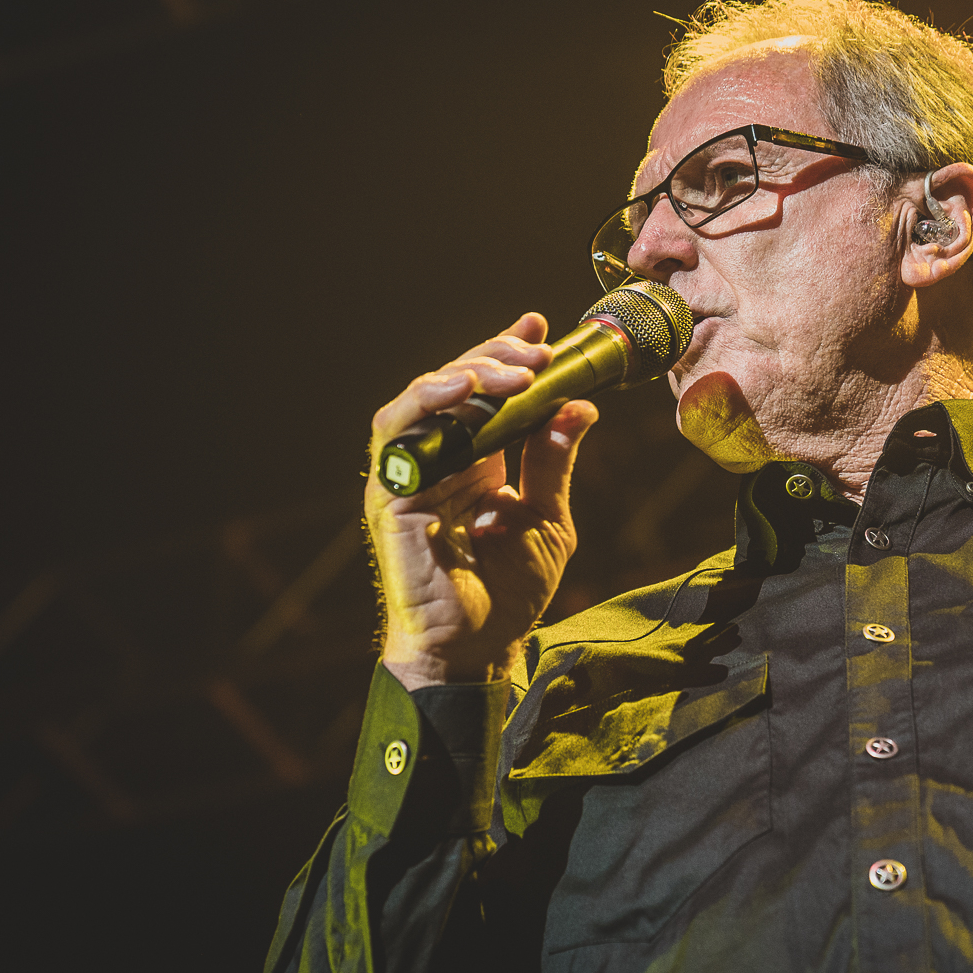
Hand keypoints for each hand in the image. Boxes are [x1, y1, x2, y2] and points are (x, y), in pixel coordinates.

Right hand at [365, 312, 597, 689]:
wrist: (479, 647)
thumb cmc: (508, 591)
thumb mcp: (548, 517)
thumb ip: (554, 461)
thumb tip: (580, 405)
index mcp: (476, 461)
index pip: (485, 393)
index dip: (505, 354)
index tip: (538, 326)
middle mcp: (440, 460)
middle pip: (454, 386)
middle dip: (494, 357)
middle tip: (536, 349)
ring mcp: (411, 476)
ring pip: (420, 400)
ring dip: (463, 374)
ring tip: (508, 370)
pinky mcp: (392, 497)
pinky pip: (398, 439)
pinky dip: (426, 407)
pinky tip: (460, 392)